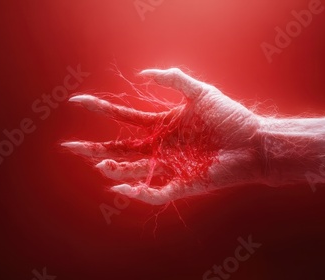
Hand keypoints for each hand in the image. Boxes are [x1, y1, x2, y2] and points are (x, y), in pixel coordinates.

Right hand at [63, 68, 262, 204]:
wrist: (254, 141)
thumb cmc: (230, 116)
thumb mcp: (200, 91)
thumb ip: (173, 79)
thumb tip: (141, 74)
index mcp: (162, 124)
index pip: (124, 117)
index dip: (101, 109)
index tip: (78, 102)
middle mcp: (161, 146)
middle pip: (121, 148)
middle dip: (94, 148)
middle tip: (69, 146)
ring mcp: (170, 166)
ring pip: (133, 170)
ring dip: (114, 168)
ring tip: (98, 163)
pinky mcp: (183, 184)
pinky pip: (156, 192)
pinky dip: (138, 193)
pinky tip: (120, 189)